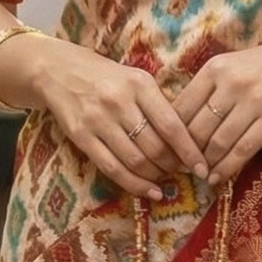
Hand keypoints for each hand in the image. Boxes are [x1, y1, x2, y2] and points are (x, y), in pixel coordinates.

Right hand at [23, 38, 207, 201]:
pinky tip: (149, 192)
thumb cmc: (106, 76)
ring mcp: (98, 121)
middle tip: (182, 172)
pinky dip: (134, 185)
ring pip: (136, 161)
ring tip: (165, 180)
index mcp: (139, 84)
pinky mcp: (81, 137)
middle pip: (155, 147)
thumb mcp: (136, 79)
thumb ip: (159, 104)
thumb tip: (190, 141)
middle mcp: (119, 102)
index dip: (190, 152)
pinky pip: (112, 169)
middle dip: (174, 166)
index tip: (203, 168)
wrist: (58, 70)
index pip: (171, 125)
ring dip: (156, 176)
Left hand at [171, 44, 261, 185]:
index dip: (170, 134)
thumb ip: (204, 90)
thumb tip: (176, 125)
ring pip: (218, 142)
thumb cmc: (260, 67)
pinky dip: (227, 168)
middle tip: (180, 168)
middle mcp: (231, 84)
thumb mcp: (228, 67)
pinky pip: (244, 149)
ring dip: (205, 163)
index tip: (166, 151)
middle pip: (197, 128)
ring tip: (199, 175)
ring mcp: (254, 101)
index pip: (181, 107)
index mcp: (214, 69)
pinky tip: (216, 178)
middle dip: (186, 154)